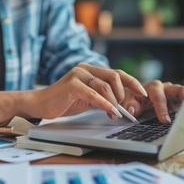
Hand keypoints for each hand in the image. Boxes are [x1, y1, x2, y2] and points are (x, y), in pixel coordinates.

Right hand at [31, 63, 147, 118]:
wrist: (40, 105)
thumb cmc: (64, 102)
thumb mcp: (88, 97)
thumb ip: (102, 96)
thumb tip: (123, 105)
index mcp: (91, 69)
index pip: (117, 73)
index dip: (132, 82)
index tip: (143, 93)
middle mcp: (85, 68)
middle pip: (114, 76)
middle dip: (123, 95)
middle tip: (123, 110)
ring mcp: (78, 75)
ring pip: (106, 86)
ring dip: (114, 102)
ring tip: (115, 114)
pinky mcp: (72, 85)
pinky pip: (94, 94)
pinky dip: (105, 104)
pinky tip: (111, 112)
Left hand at [119, 81, 183, 123]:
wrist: (136, 95)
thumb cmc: (133, 98)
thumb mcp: (129, 101)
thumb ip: (131, 105)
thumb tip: (132, 110)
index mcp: (152, 87)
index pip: (159, 97)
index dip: (162, 109)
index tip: (165, 120)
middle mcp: (165, 87)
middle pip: (177, 89)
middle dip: (183, 98)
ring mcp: (173, 92)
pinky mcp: (179, 98)